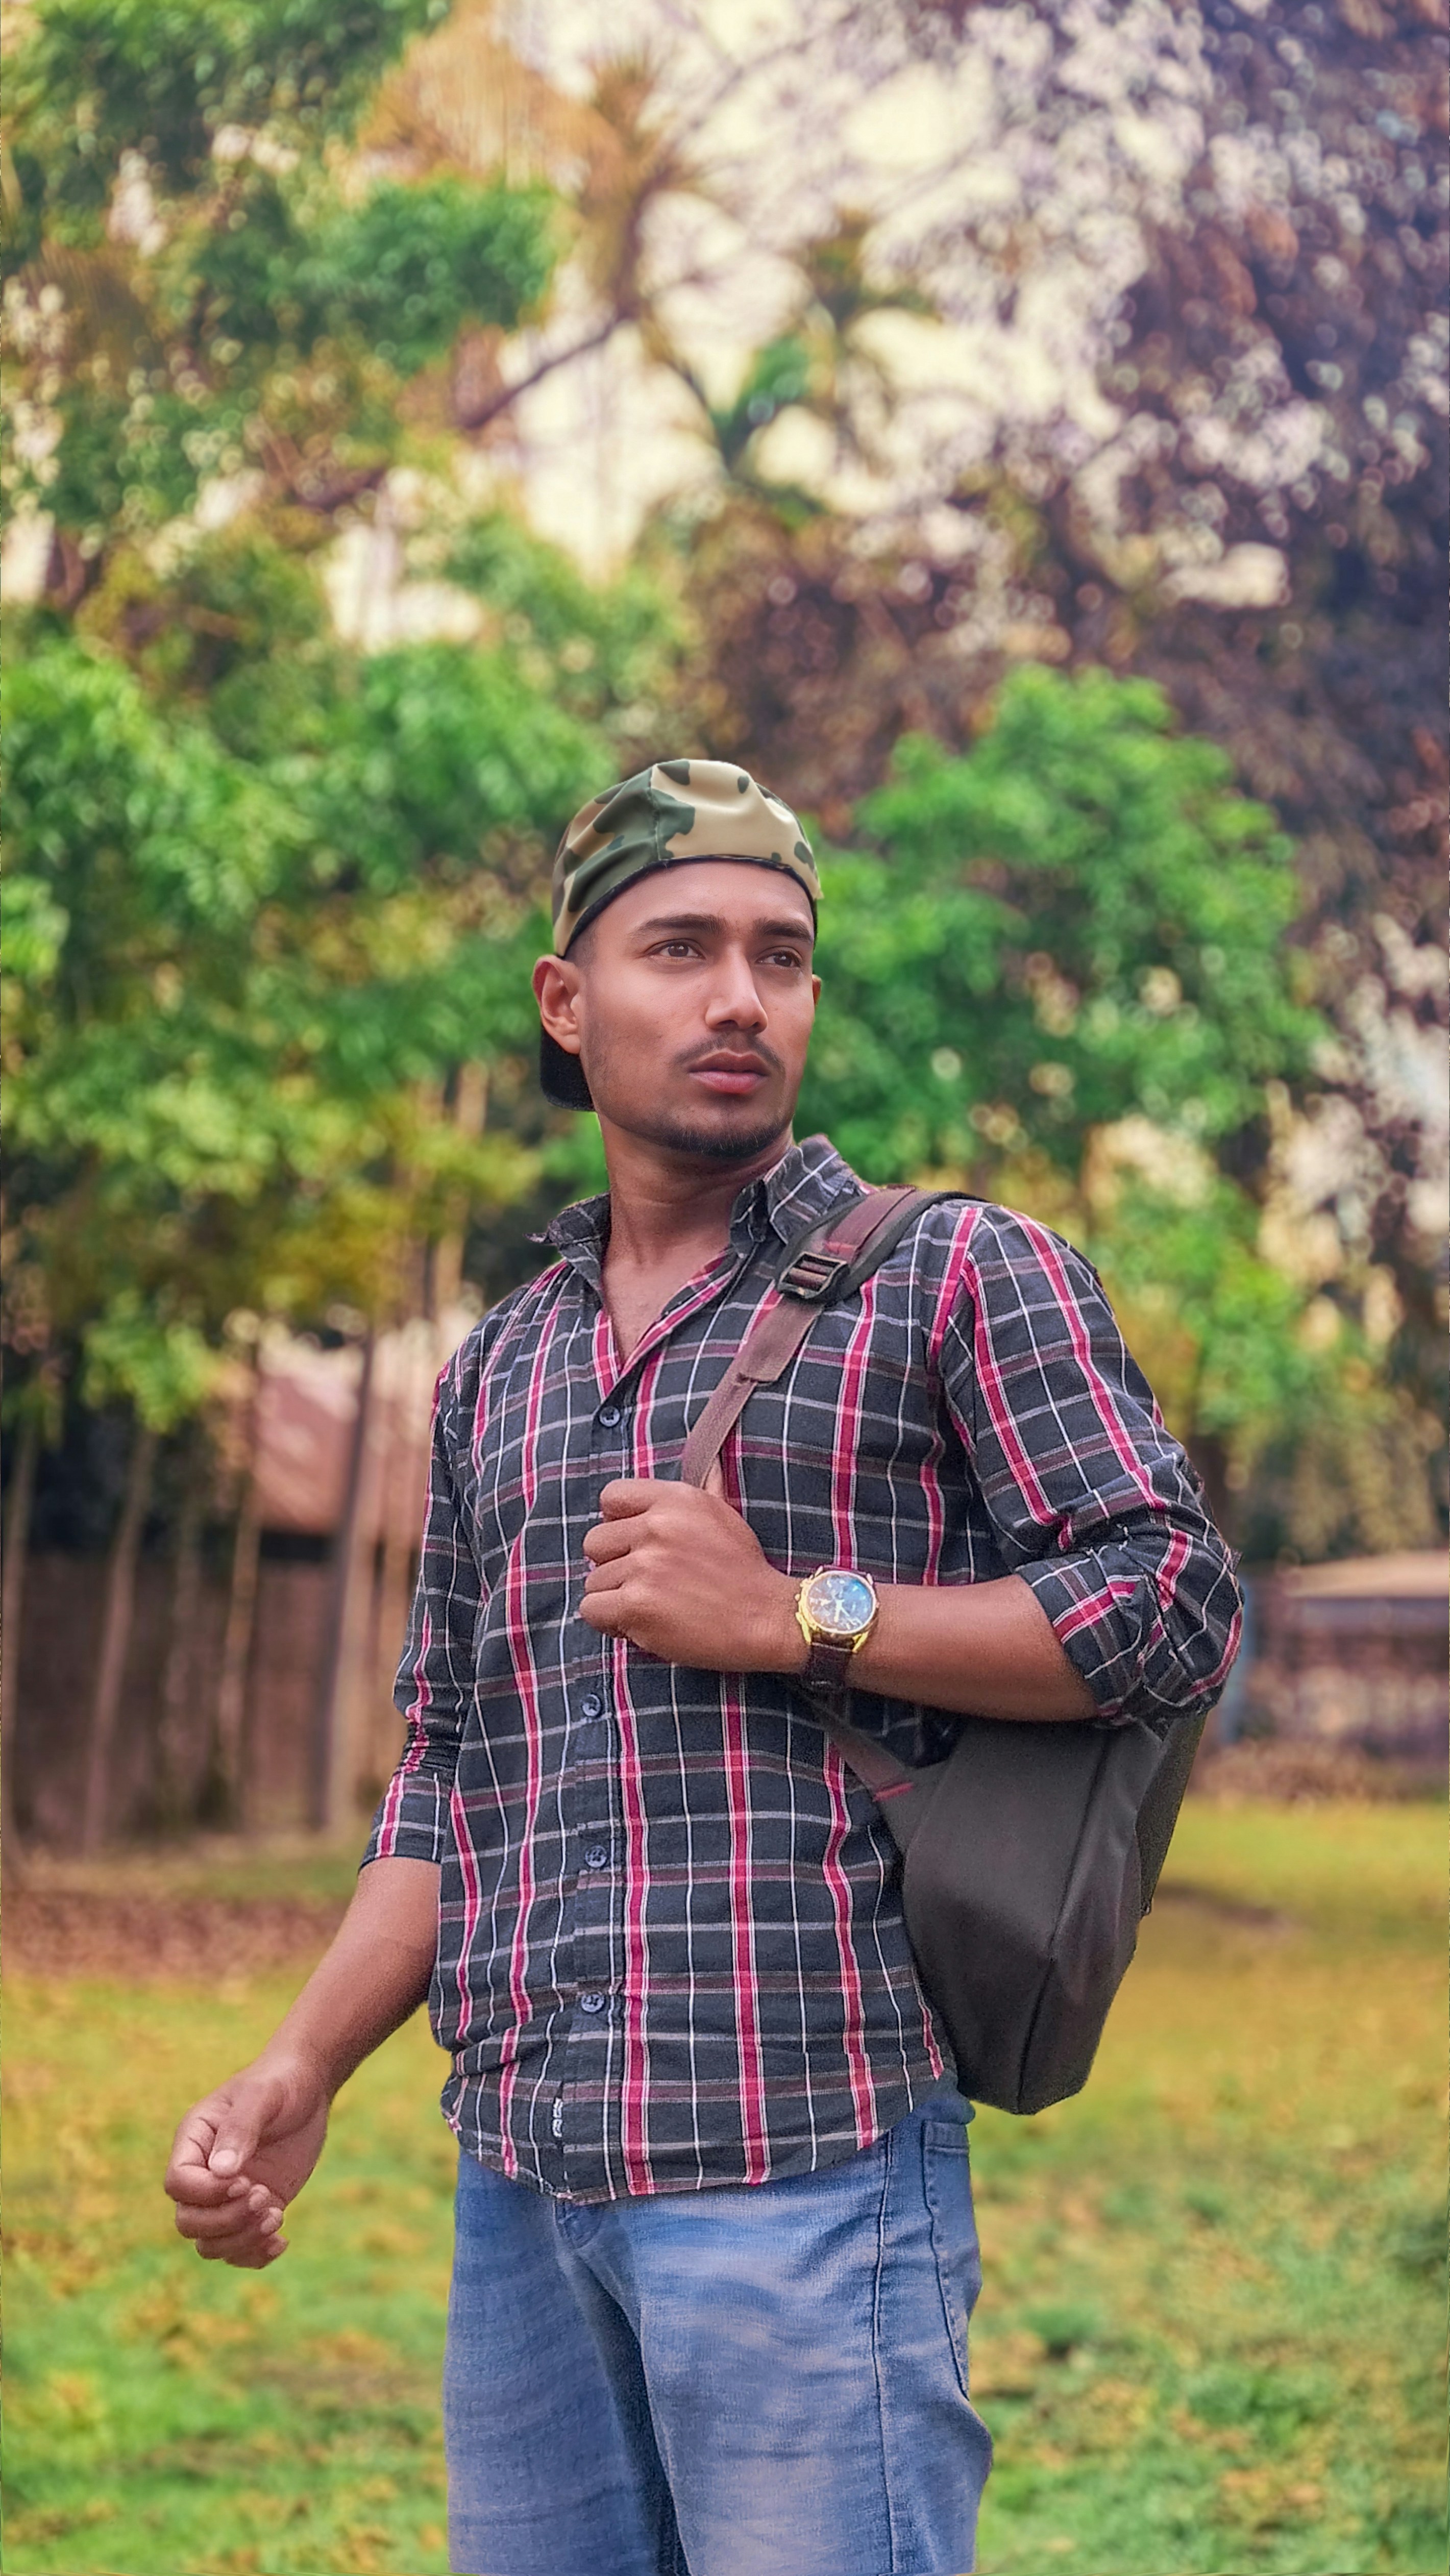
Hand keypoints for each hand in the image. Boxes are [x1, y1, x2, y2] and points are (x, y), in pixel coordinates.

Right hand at [164, 2053, 330, 2269]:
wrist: (308, 2088)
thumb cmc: (281, 2082)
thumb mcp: (262, 2095)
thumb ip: (240, 2129)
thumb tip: (221, 2172)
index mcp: (194, 2141)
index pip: (178, 2183)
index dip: (207, 2193)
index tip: (245, 2181)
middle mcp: (204, 2174)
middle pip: (189, 2221)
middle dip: (226, 2221)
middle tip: (265, 2197)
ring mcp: (227, 2197)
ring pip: (210, 2243)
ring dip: (241, 2241)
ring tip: (276, 2215)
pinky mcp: (252, 2209)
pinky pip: (239, 2250)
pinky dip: (255, 2255)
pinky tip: (281, 2241)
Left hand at [581, 1479, 805, 1672]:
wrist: (766, 1618)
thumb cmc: (744, 1571)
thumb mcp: (726, 1515)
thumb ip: (708, 1487)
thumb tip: (713, 1463)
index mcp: (675, 1499)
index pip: (610, 1497)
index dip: (615, 1523)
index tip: (633, 1544)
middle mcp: (656, 1526)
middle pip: (594, 1542)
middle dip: (613, 1565)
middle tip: (643, 1581)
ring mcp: (644, 1566)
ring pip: (593, 1581)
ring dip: (615, 1598)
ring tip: (651, 1605)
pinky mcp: (636, 1605)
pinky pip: (591, 1610)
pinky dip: (610, 1622)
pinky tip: (639, 1624)